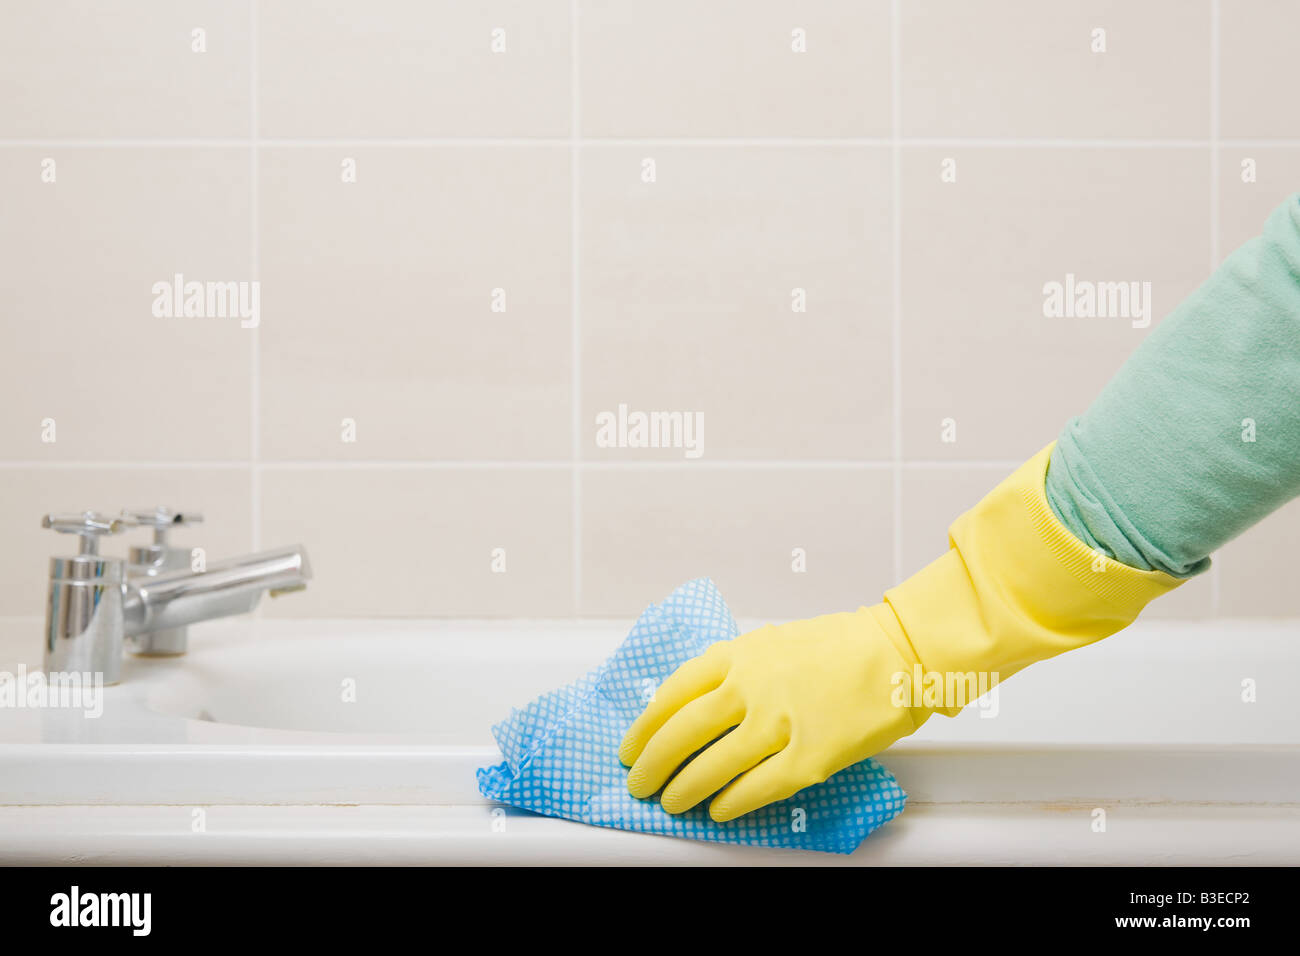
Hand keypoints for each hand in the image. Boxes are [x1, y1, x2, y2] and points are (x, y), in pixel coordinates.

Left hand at [618, 608, 926, 821]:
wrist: (897, 654)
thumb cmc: (838, 647)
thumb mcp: (770, 643)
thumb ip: (731, 670)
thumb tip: (693, 707)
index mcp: (737, 655)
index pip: (671, 695)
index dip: (644, 727)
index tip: (631, 746)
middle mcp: (750, 687)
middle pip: (682, 733)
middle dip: (652, 764)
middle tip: (639, 781)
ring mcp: (778, 724)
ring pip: (712, 766)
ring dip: (684, 788)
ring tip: (671, 801)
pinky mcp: (809, 757)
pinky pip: (756, 788)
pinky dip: (731, 803)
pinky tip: (718, 810)